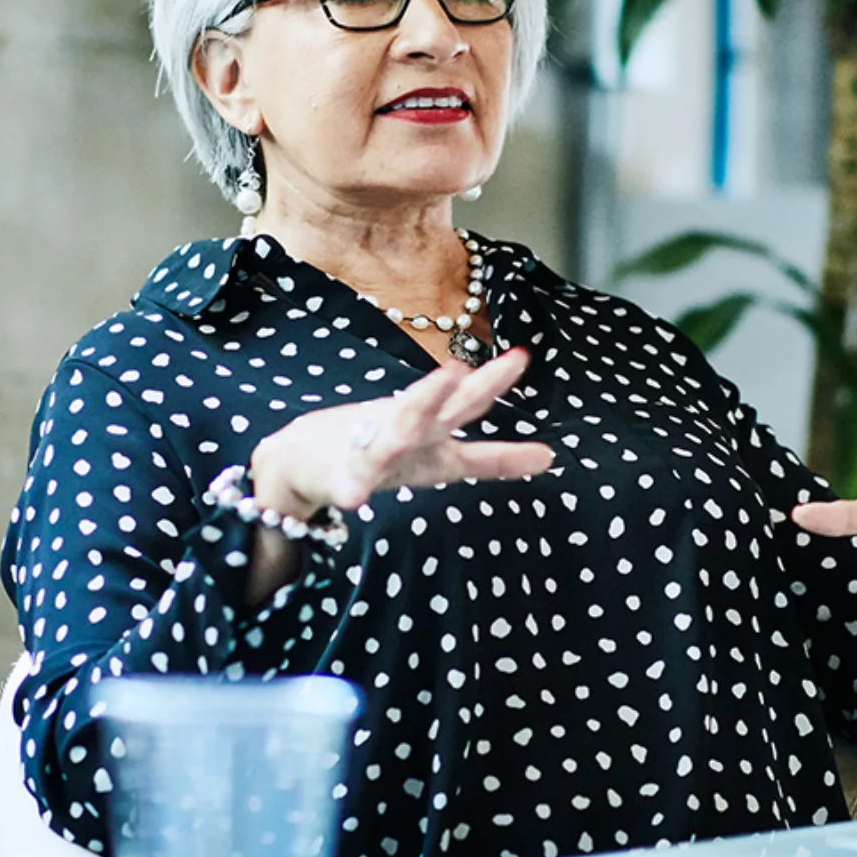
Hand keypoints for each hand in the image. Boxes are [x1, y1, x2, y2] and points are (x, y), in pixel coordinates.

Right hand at [250, 345, 553, 519]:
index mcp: (432, 433)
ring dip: (405, 421)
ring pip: (394, 434)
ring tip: (418, 416)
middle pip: (433, 408)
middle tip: (464, 365)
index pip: (469, 406)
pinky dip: (353, 490)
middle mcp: (406, 433)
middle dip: (448, 390)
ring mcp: (374, 452)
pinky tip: (356, 499)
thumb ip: (491, 459)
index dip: (492, 381)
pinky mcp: (343, 477)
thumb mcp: (443, 457)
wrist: (304, 459)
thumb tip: (551, 459)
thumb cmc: (382, 451)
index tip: (522, 358)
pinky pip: (349, 486)